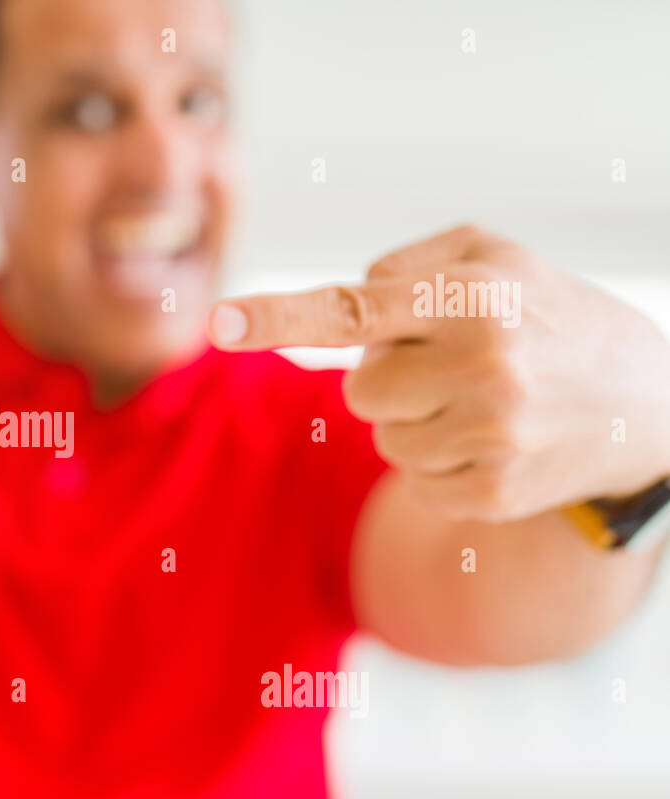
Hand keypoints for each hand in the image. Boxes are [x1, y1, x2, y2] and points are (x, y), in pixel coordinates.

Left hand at [208, 224, 669, 521]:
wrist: (645, 403)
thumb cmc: (547, 313)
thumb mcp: (494, 257)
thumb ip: (405, 265)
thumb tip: (341, 308)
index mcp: (474, 298)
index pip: (354, 309)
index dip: (278, 318)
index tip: (217, 322)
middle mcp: (483, 367)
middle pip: (358, 387)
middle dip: (391, 376)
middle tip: (457, 364)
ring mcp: (487, 438)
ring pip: (381, 435)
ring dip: (417, 418)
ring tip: (486, 401)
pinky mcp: (487, 495)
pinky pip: (412, 477)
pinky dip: (440, 459)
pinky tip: (495, 441)